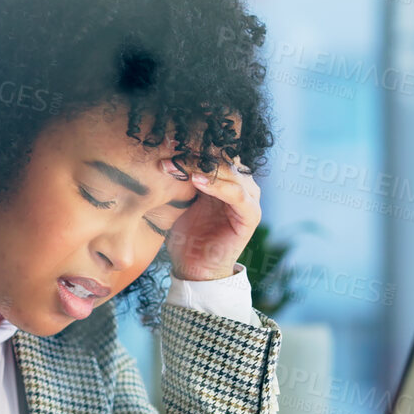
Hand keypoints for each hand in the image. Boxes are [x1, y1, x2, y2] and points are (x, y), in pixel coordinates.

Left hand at [160, 157, 260, 281]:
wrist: (194, 268)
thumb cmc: (184, 234)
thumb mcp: (179, 200)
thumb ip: (179, 177)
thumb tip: (162, 150)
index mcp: (224, 178)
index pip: (210, 153)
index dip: (188, 148)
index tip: (163, 146)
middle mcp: (239, 184)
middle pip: (219, 159)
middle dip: (193, 155)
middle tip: (168, 154)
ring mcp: (248, 197)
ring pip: (228, 171)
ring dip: (201, 167)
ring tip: (176, 166)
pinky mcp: (251, 214)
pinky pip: (236, 193)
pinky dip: (216, 185)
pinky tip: (196, 181)